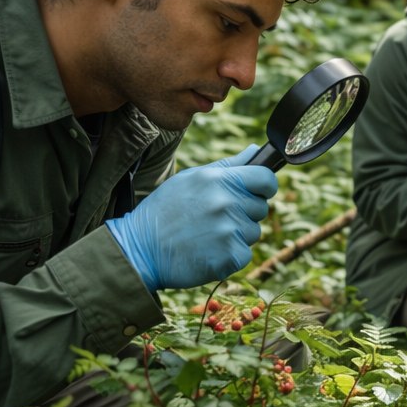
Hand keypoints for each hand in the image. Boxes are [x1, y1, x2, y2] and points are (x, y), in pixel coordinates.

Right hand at [105, 144, 277, 291]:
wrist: (139, 249)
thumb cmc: (165, 210)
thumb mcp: (191, 179)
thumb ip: (227, 165)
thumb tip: (255, 150)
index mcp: (217, 179)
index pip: (266, 178)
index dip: (265, 185)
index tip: (260, 191)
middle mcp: (226, 202)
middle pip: (261, 207)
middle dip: (245, 212)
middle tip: (214, 217)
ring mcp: (229, 230)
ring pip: (254, 231)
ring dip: (237, 235)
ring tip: (207, 234)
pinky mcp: (230, 255)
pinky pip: (245, 253)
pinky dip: (230, 255)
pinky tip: (207, 251)